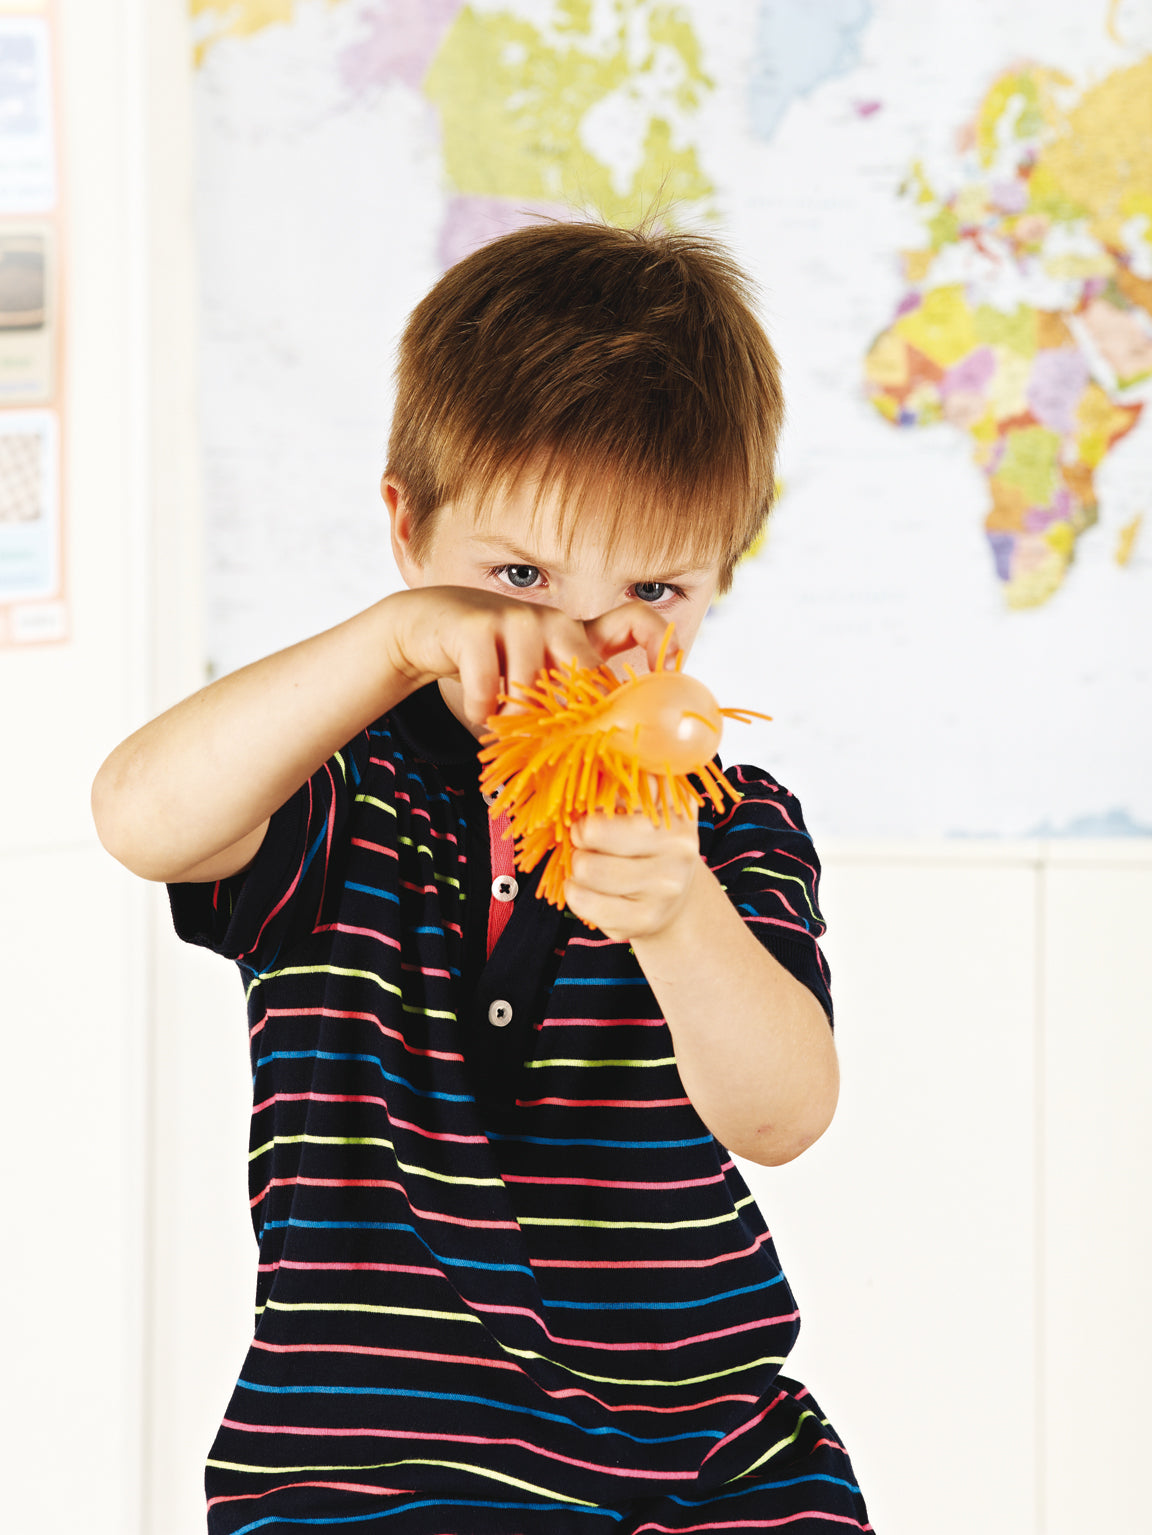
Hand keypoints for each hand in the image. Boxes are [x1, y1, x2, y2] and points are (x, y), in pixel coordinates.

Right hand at [386, 586, 677, 733]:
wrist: (425, 629)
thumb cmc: (491, 662)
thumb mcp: (536, 679)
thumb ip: (568, 706)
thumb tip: (607, 759)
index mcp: (577, 636)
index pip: (635, 620)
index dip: (660, 641)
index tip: (670, 670)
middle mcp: (554, 622)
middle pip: (584, 665)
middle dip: (574, 712)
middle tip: (562, 743)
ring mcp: (516, 619)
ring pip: (532, 682)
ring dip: (517, 718)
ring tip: (505, 729)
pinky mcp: (476, 626)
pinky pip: (488, 682)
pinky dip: (484, 708)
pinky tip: (480, 715)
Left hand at [564, 800, 700, 942]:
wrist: (673, 897)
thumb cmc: (647, 843)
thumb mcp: (645, 808)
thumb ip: (620, 788)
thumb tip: (582, 782)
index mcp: (675, 809)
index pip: (618, 790)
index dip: (595, 799)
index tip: (596, 808)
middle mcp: (679, 846)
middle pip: (593, 830)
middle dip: (579, 834)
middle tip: (585, 839)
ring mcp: (665, 886)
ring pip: (586, 868)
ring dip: (576, 865)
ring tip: (589, 864)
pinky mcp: (644, 918)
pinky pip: (583, 900)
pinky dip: (574, 892)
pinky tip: (588, 888)